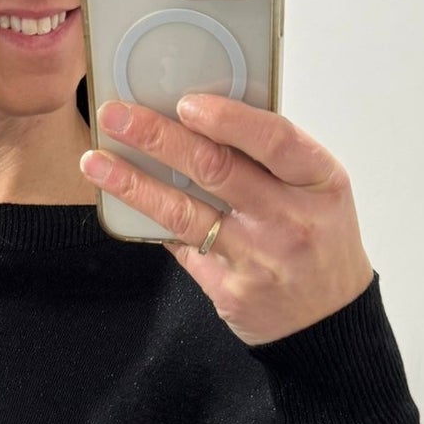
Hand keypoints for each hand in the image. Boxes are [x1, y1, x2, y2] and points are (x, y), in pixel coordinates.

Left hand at [81, 95, 374, 346]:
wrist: (327, 321)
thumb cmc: (319, 241)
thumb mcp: (317, 190)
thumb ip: (271, 158)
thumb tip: (200, 117)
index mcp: (319, 181)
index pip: (273, 139)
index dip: (228, 119)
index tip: (185, 102)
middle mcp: (290, 219)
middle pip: (215, 169)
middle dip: (158, 137)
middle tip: (117, 116)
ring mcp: (258, 258)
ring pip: (184, 213)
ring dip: (133, 184)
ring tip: (96, 162)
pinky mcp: (230, 289)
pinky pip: (181, 247)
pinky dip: (150, 221)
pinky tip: (121, 203)